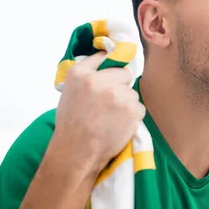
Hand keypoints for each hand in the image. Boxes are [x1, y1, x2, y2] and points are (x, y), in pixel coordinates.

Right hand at [49, 51, 145, 176]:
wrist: (77, 151)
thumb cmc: (71, 124)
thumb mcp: (70, 91)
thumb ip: (86, 75)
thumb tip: (105, 58)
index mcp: (80, 73)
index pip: (104, 57)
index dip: (109, 68)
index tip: (110, 74)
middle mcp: (99, 80)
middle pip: (124, 74)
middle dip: (120, 86)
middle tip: (109, 104)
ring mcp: (117, 94)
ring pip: (132, 93)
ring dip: (126, 103)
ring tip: (111, 118)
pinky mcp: (132, 109)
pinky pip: (138, 108)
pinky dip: (132, 117)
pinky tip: (118, 125)